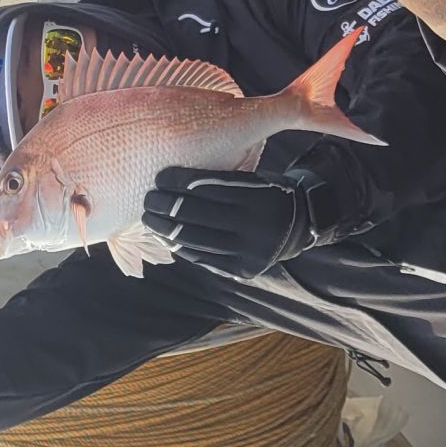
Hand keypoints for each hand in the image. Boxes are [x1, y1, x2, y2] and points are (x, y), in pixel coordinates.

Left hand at [141, 166, 335, 277]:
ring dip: (166, 229)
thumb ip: (222, 180)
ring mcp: (249, 252)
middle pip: (198, 215)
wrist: (296, 227)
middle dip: (167, 206)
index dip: (180, 182)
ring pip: (197, 240)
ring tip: (150, 218)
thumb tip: (175, 180)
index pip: (210, 187)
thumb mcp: (254, 179)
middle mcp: (255, 225)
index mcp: (258, 196)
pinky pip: (204, 258)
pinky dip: (181, 246)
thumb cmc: (266, 193)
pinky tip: (167, 236)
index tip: (160, 176)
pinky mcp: (242, 270)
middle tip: (149, 198)